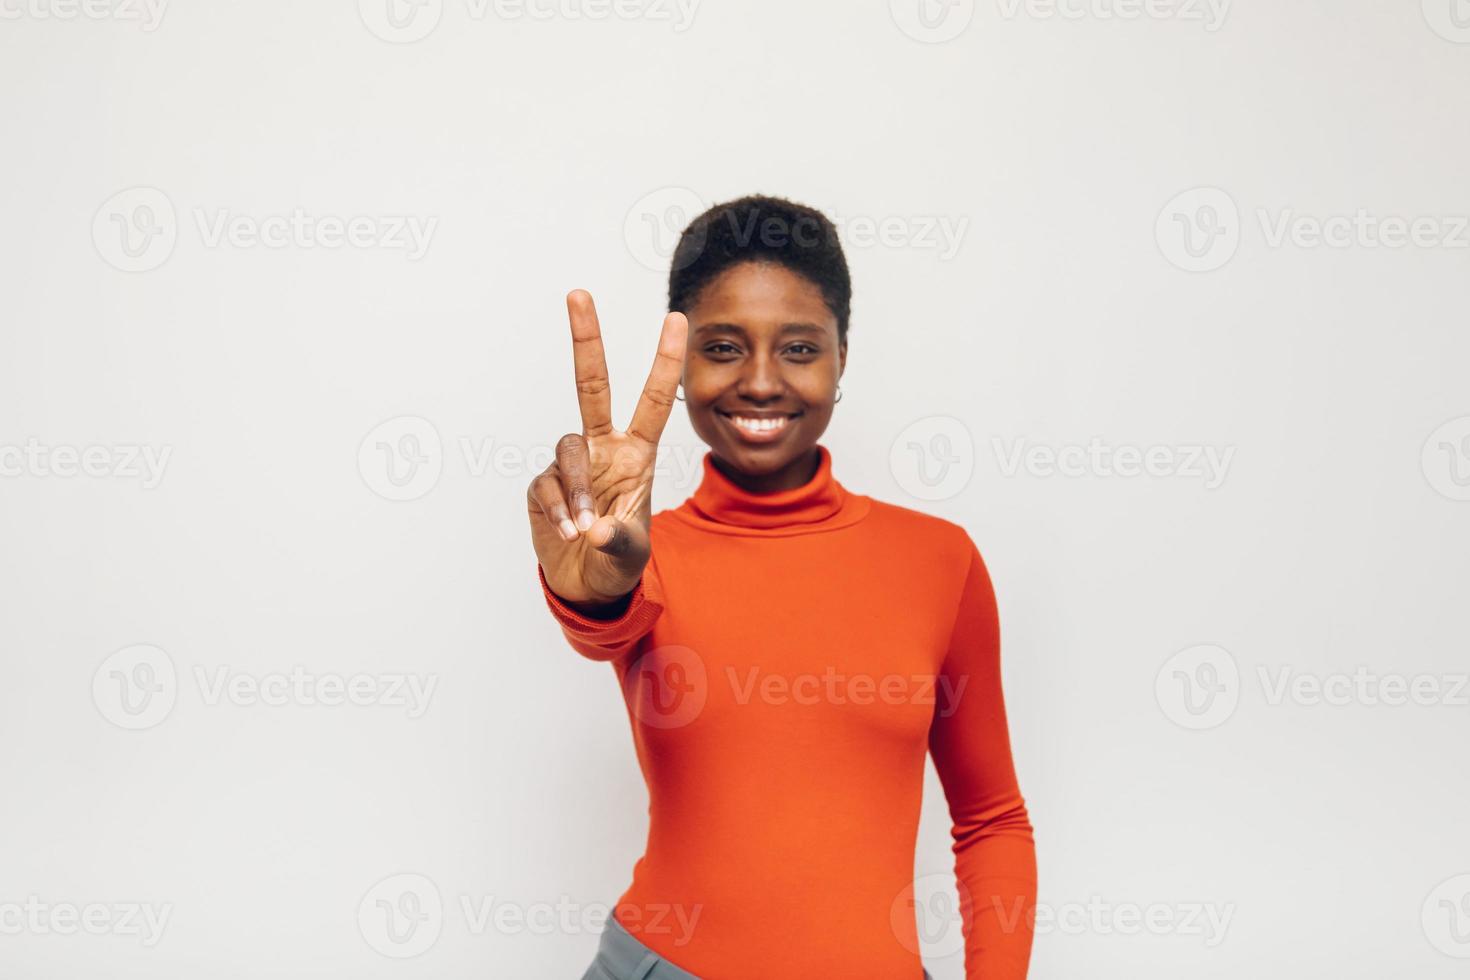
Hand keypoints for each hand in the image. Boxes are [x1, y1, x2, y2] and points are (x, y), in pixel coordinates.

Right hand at [527, 290, 687, 608]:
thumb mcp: (632, 554)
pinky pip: (546, 486)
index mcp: (636, 454)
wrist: (587, 586)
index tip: (675, 318)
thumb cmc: (619, 561)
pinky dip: (558, 511)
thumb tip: (595, 529)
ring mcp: (570, 465)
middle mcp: (602, 449)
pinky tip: (568, 533)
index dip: (664, 361)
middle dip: (586, 338)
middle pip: (591, 384)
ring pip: (565, 449)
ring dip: (574, 488)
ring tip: (583, 527)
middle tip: (578, 293)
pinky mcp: (542, 485)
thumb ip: (619, 540)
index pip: (652, 400)